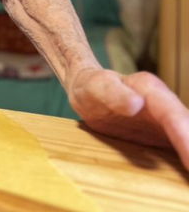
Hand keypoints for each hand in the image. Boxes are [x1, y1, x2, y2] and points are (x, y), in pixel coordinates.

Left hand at [69, 68, 188, 168]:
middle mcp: (166, 106)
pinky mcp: (165, 136)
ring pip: (186, 139)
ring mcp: (168, 123)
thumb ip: (112, 93)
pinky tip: (183, 179)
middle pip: (188, 131)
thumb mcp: (96, 86)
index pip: (174, 116)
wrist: (89, 90)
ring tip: (187, 182)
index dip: (186, 139)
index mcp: (152, 91)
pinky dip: (184, 161)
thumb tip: (135, 104)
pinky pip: (179, 149)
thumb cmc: (92, 86)